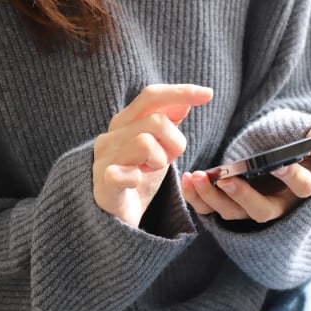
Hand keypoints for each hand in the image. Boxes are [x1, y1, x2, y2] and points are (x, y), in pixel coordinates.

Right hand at [93, 84, 212, 226]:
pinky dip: (138, 177)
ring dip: (159, 161)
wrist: (115, 218)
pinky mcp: (102, 185)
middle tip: (168, 160)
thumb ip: (168, 123)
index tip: (208, 94)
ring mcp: (103, 160)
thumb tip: (185, 100)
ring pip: (145, 142)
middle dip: (174, 142)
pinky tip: (136, 182)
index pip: (151, 96)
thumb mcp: (158, 148)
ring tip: (149, 171)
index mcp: (123, 123)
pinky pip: (126, 173)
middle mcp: (110, 136)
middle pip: (156, 121)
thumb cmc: (137, 178)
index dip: (180, 92)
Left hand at [181, 124, 310, 222]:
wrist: (280, 162)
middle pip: (261, 210)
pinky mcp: (230, 209)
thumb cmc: (298, 151)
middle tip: (226, 178)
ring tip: (197, 176)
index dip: (292, 176)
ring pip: (232, 213)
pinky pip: (211, 210)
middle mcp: (277, 206)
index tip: (280, 163)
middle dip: (243, 196)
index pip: (302, 187)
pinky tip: (187, 180)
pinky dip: (197, 199)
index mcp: (302, 189)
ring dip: (212, 197)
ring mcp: (251, 211)